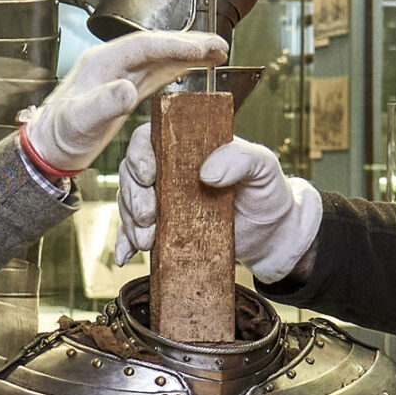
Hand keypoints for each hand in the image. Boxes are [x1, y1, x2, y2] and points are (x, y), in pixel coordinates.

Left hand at [23, 29, 229, 172]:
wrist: (48, 147)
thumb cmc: (59, 136)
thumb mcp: (80, 122)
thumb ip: (103, 104)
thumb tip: (128, 89)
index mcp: (101, 63)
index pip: (144, 46)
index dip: (174, 45)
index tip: (201, 49)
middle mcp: (112, 63)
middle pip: (157, 45)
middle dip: (190, 43)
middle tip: (221, 45)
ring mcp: (120, 74)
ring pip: (160, 56)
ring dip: (189, 52)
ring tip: (219, 53)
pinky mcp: (126, 87)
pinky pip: (157, 71)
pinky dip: (179, 67)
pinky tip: (196, 68)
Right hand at [114, 129, 321, 283]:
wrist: (271, 234)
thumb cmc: (267, 192)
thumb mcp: (264, 167)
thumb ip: (241, 158)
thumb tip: (207, 171)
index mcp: (187, 147)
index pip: (150, 138)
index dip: (139, 153)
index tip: (148, 175)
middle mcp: (169, 171)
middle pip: (132, 173)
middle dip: (134, 196)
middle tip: (149, 217)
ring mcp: (163, 201)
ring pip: (129, 203)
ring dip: (130, 222)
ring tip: (147, 241)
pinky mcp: (163, 229)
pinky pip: (134, 232)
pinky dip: (125, 243)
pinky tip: (125, 256)